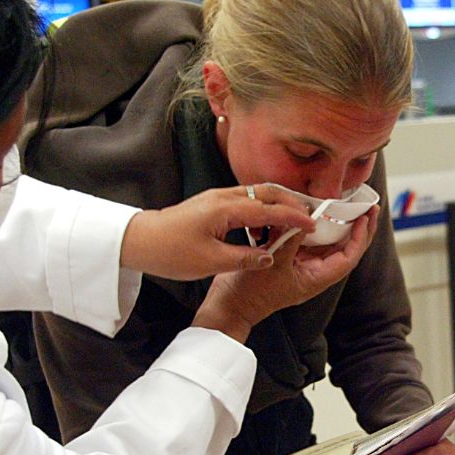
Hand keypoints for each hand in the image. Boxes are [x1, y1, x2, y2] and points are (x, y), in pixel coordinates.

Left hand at [122, 185, 316, 279]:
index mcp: (226, 209)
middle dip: (292, 202)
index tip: (314, 225)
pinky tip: (266, 225)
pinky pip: (246, 200)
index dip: (294, 218)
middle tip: (312, 215)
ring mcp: (217, 197)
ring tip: (295, 219)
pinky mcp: (212, 203)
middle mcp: (224, 197)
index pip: (270, 210)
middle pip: (268, 192)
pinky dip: (263, 208)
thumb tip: (269, 257)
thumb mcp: (210, 261)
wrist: (140, 240)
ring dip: (279, 203)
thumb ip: (245, 258)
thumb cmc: (170, 251)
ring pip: (258, 193)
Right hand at [191, 208, 377, 341]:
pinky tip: (312, 211)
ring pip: (325, 243)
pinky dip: (310, 226)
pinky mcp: (287, 259)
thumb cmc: (251, 292)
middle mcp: (313, 272)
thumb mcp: (275, 261)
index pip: (348, 256)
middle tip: (367, 207)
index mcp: (316, 278)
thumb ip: (292, 237)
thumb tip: (306, 216)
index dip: (359, 237)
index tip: (365, 217)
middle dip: (356, 228)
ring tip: (346, 205)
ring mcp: (301, 266)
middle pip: (342, 248)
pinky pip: (305, 240)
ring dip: (336, 225)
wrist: (229, 305)